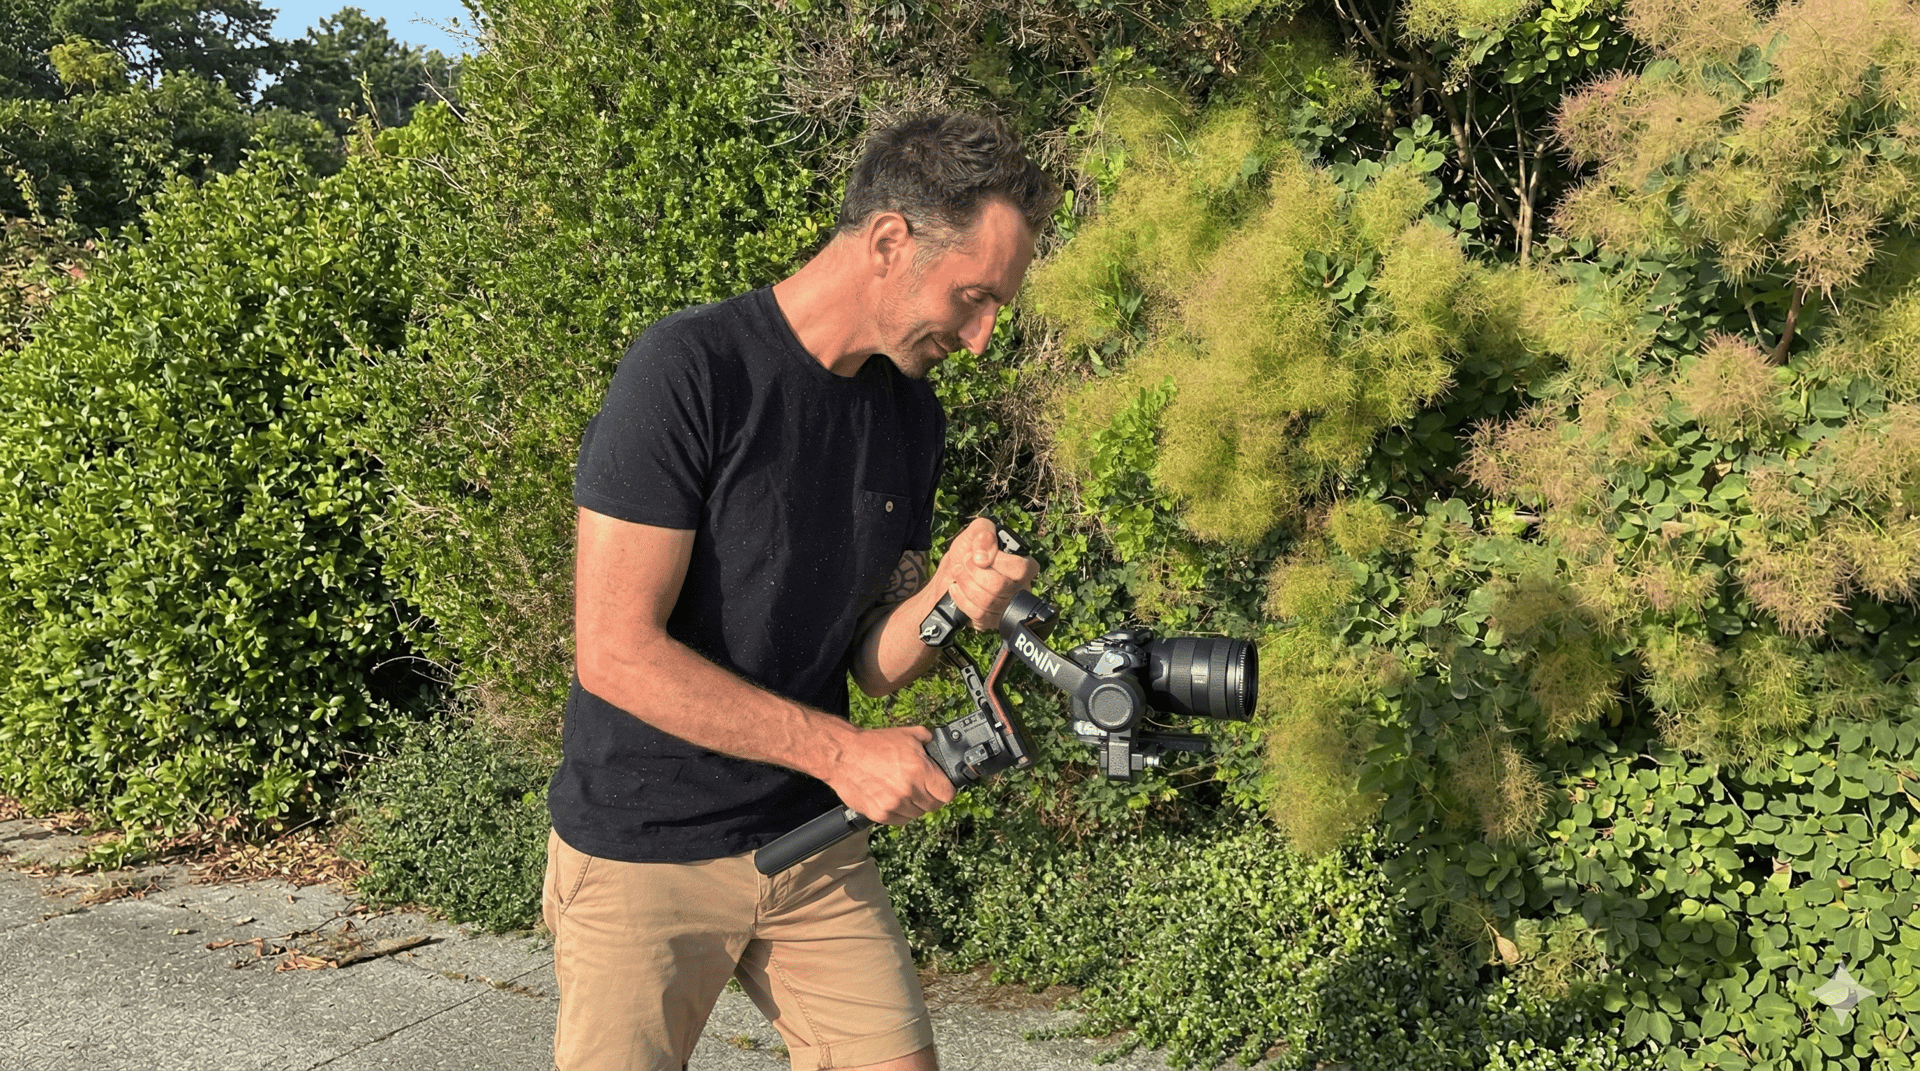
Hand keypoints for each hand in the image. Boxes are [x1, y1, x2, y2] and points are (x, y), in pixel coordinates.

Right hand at [825, 726, 955, 824]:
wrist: (843, 755)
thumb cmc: (873, 744)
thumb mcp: (906, 735)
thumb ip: (928, 741)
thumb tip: (940, 745)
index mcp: (919, 769)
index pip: (948, 794)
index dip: (946, 789)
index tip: (941, 786)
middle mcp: (909, 790)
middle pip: (934, 806)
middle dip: (931, 796)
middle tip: (920, 786)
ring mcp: (894, 805)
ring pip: (917, 814)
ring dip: (914, 805)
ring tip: (902, 790)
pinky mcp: (880, 814)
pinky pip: (900, 820)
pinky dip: (899, 812)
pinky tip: (891, 797)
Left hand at [937, 516, 1038, 630]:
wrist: (949, 577)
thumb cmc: (967, 554)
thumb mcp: (973, 533)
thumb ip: (984, 531)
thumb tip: (984, 556)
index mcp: (1022, 566)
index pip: (1021, 568)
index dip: (998, 562)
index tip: (978, 556)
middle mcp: (1019, 589)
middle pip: (1000, 586)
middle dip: (974, 571)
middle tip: (964, 562)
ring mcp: (1005, 608)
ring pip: (989, 602)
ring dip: (966, 583)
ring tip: (958, 573)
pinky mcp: (991, 621)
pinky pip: (979, 614)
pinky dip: (961, 598)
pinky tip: (956, 588)